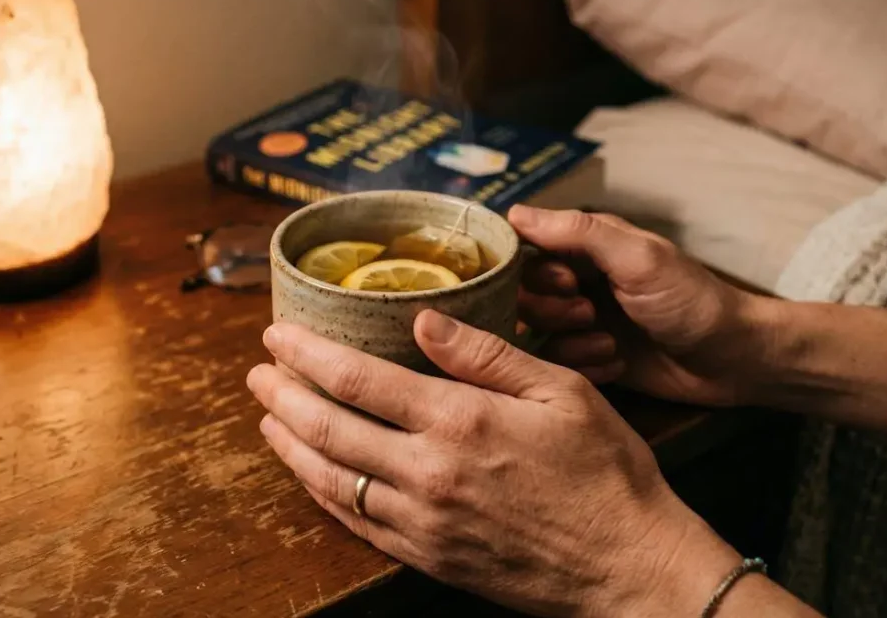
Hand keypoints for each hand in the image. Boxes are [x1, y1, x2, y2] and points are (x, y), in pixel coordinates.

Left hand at [247, 313, 740, 616]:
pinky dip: (322, 492)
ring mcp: (422, 521)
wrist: (629, 566)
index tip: (278, 332)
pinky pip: (354, 522)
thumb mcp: (561, 391)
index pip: (356, 378)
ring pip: (329, 478)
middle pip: (327, 427)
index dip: (308, 352)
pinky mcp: (427, 556)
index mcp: (459, 421)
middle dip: (282, 395)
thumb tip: (422, 318)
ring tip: (268, 417)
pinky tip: (311, 472)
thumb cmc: (607, 472)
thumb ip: (485, 353)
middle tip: (257, 372)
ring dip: (290, 444)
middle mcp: (427, 473)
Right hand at [510, 206, 776, 407]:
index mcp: (586, 247)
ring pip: (537, 333)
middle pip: (523, 295)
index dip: (532, 269)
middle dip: (553, 309)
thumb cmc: (690, 299)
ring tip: (610, 341)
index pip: (525, 249)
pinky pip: (557, 364)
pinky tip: (617, 363)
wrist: (731, 358)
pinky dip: (584, 365)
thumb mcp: (637, 257)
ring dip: (570, 340)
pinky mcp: (589, 359)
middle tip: (589, 312)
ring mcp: (582, 323)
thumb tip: (514, 213)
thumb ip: (577, 234)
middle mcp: (577, 281)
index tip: (566, 281)